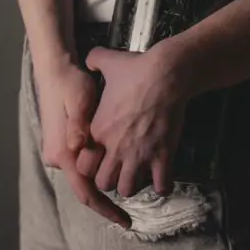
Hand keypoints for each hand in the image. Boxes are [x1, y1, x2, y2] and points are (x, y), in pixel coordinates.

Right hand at [34, 59, 130, 229]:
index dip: (105, 207)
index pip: (85, 191)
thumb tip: (79, 146)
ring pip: (83, 175)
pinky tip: (112, 167)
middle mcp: (58, 157)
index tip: (123, 219)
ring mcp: (59, 151)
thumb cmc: (71, 84)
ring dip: (103, 182)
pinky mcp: (63, 144)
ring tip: (127, 186)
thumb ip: (79, 125)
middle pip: (85, 186)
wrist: (55, 70)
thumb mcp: (80, 100)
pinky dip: (97, 169)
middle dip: (106, 198)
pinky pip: (81, 164)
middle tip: (128, 209)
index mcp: (63, 152)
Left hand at [75, 44, 188, 199]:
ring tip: (137, 172)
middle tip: (118, 167)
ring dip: (132, 183)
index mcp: (99, 130)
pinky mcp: (163, 156)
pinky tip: (160, 174)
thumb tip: (89, 60)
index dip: (89, 164)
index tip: (99, 157)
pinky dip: (161, 185)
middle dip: (109, 178)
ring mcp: (140, 155)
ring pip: (128, 189)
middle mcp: (116, 148)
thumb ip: (94, 60)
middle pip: (104, 183)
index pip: (83, 166)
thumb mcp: (109, 61)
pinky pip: (161, 186)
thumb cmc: (136, 68)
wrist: (167, 73)